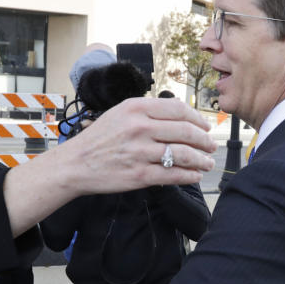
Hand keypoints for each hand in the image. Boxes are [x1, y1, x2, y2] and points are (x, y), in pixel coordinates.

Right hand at [3, 98, 214, 235]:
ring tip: (207, 162)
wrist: (74, 165)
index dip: (198, 119)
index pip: (179, 109)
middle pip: (186, 132)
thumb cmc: (98, 139)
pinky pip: (173, 174)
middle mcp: (140, 128)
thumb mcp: (119, 114)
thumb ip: (147, 112)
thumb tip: (180, 117)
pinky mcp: (139, 175)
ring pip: (184, 154)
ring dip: (201, 159)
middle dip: (205, 141)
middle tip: (211, 146)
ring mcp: (140, 152)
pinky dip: (189, 175)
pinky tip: (195, 175)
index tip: (204, 126)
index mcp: (136, 108)